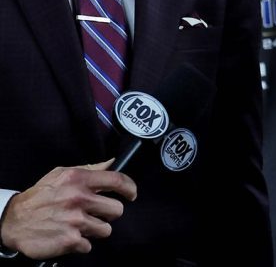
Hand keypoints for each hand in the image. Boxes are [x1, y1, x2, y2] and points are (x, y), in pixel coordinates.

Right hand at [0, 160, 136, 258]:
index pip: (118, 181)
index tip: (131, 194)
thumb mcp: (60, 175)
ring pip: (105, 229)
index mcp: (79, 180)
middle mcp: (79, 199)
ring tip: (78, 225)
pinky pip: (89, 245)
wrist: (12, 221)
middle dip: (108, 214)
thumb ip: (90, 169)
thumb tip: (113, 162)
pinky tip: (68, 235)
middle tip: (96, 214)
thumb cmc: (39, 197)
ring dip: (95, 229)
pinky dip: (81, 243)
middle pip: (117, 210)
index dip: (130, 188)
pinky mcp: (70, 240)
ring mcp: (75, 221)